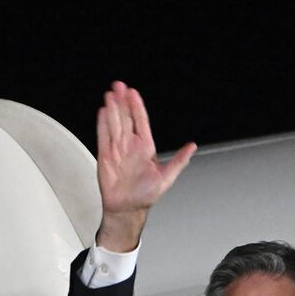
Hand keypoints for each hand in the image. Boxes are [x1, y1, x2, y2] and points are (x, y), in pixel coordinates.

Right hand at [95, 81, 195, 251]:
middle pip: (126, 118)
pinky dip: (102, 124)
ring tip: (110, 95)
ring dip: (112, 109)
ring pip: (114, 124)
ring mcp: (117, 149)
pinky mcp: (106, 156)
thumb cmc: (146, 195)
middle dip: (122, 102)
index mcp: (145, 147)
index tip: (133, 93)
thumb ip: (179, 161)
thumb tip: (192, 147)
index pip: (141, 122)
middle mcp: (131, 145)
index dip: (137, 107)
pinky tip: (102, 112)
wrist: (127, 208)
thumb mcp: (167, 177)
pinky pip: (103, 137)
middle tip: (118, 86)